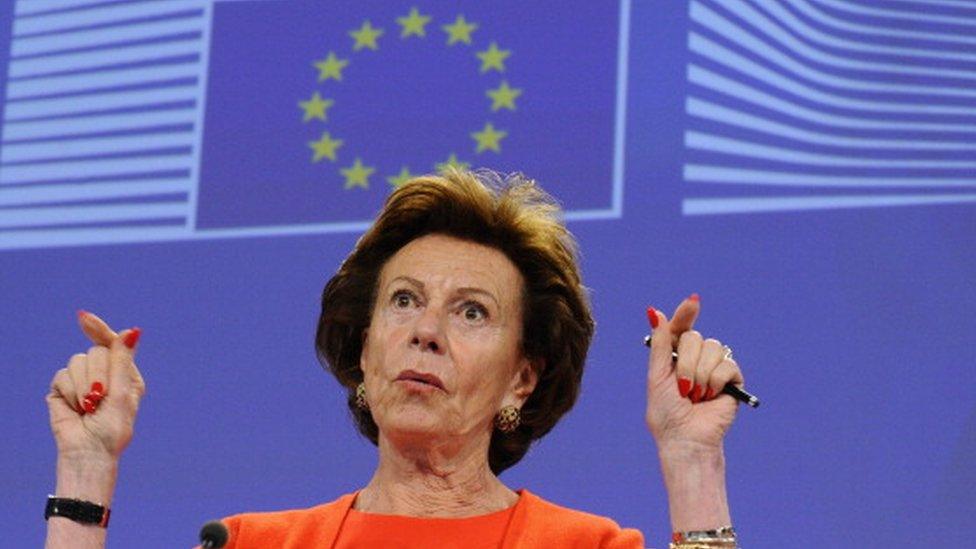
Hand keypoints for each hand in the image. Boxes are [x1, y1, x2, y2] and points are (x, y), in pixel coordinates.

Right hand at [47, 312, 145, 463]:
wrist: (89, 452)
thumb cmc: (112, 428)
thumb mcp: (122, 392)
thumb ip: (122, 360)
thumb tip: (131, 330)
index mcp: (125, 373)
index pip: (112, 343)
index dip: (98, 328)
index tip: (82, 317)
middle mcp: (105, 373)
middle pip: (96, 351)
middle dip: (99, 374)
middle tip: (101, 397)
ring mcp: (82, 380)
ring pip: (77, 361)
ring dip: (84, 386)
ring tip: (89, 407)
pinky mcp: (62, 388)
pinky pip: (62, 375)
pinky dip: (70, 392)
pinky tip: (76, 408)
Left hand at [645, 296, 743, 450]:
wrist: (685, 438)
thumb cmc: (666, 412)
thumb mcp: (656, 375)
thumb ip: (659, 344)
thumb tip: (654, 312)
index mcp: (674, 356)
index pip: (681, 327)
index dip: (686, 313)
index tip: (693, 301)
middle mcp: (695, 358)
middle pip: (694, 337)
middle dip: (685, 363)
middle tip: (682, 388)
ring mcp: (714, 367)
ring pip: (712, 348)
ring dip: (699, 374)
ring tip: (695, 395)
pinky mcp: (732, 379)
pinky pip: (726, 364)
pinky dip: (715, 381)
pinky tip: (710, 396)